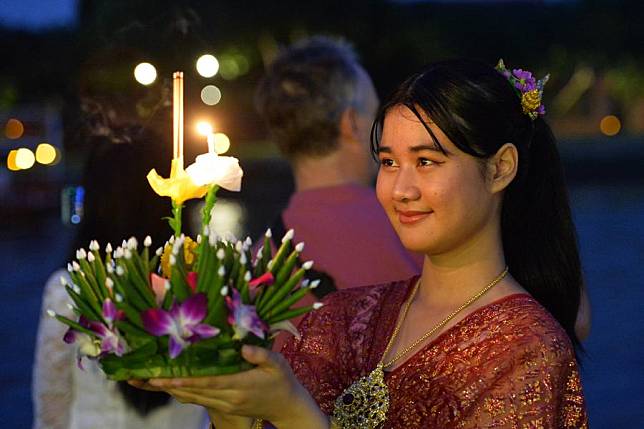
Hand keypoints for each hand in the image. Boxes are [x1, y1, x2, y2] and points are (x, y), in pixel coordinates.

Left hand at [138, 345, 327, 427]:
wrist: (288, 406)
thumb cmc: (283, 380)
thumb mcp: (278, 363)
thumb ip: (261, 355)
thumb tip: (243, 347)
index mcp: (241, 385)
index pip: (208, 382)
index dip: (186, 380)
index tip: (165, 377)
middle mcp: (230, 398)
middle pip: (196, 391)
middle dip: (171, 385)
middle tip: (148, 378)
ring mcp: (227, 405)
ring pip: (196, 398)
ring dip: (175, 390)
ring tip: (153, 381)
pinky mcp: (226, 408)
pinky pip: (201, 400)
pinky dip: (186, 394)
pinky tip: (174, 387)